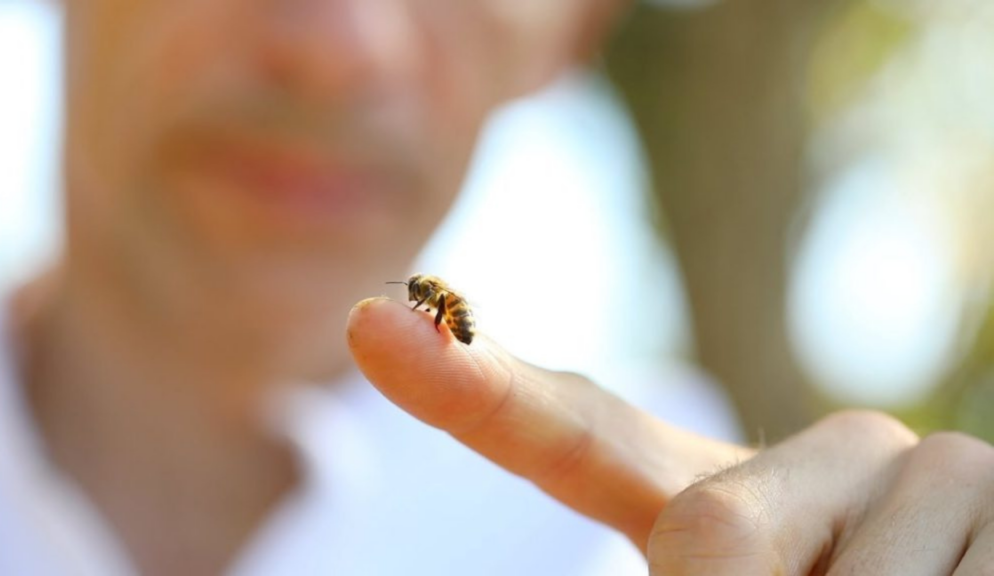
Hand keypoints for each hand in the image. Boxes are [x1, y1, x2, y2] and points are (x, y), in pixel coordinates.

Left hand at [347, 297, 993, 573]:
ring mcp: (907, 467)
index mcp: (703, 501)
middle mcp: (794, 455)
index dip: (468, 386)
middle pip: (710, 536)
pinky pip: (960, 575)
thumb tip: (688, 542)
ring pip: (849, 574)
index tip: (370, 324)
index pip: (570, 433)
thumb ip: (689, 569)